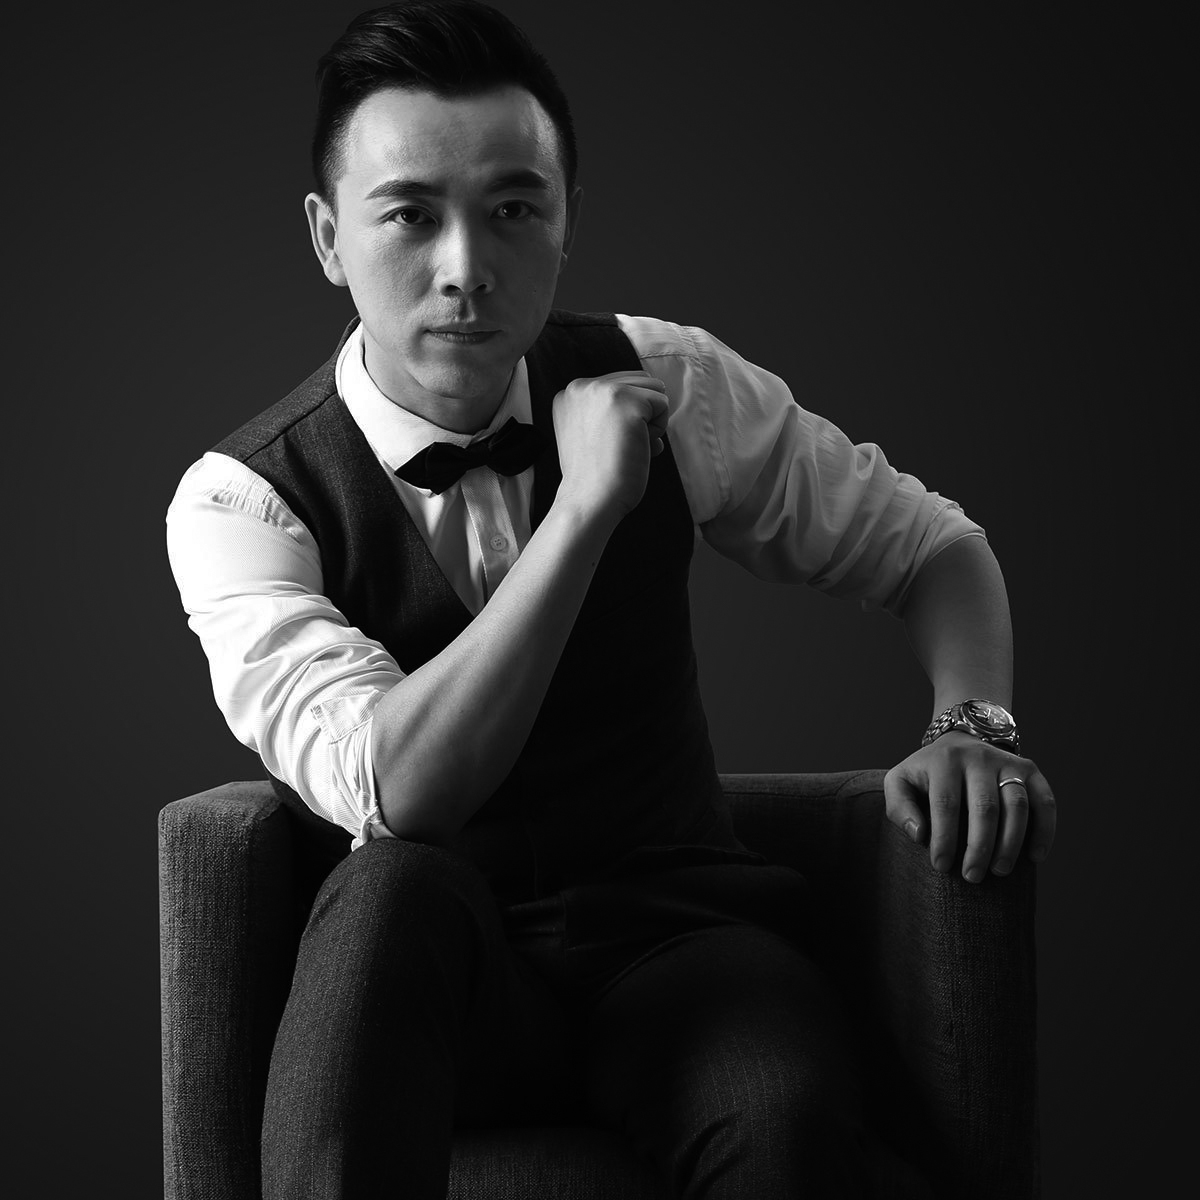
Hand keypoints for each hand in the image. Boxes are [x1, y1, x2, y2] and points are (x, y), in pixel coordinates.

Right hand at [552, 371, 669, 523]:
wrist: (589, 500)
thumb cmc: (597, 477)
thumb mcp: (593, 432)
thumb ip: (612, 412)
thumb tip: (657, 402)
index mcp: (570, 393)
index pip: (621, 384)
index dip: (628, 416)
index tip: (607, 444)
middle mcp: (581, 384)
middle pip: (640, 380)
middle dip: (642, 414)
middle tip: (619, 445)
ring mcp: (602, 389)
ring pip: (654, 389)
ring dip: (651, 420)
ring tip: (626, 445)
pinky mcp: (626, 399)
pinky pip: (663, 404)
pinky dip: (658, 429)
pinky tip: (635, 447)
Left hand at [883, 732, 1055, 881]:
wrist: (958, 744)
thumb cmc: (926, 775)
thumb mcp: (901, 783)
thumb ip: (899, 808)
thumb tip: (919, 835)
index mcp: (944, 761)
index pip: (945, 803)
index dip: (944, 838)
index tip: (942, 866)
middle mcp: (979, 758)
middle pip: (985, 806)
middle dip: (979, 847)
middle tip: (972, 876)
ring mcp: (1008, 762)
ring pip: (1017, 805)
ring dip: (1011, 843)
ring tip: (999, 871)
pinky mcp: (1030, 770)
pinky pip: (1045, 801)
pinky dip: (1044, 830)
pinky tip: (1034, 857)